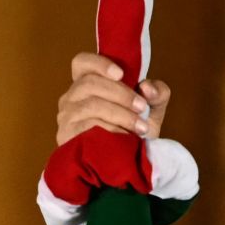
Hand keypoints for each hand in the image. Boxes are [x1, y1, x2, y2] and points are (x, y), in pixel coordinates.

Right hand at [56, 52, 170, 145]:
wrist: (129, 162)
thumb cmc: (136, 130)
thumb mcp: (152, 108)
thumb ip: (157, 92)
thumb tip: (148, 88)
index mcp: (88, 83)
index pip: (82, 62)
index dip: (99, 64)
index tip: (121, 74)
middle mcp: (72, 97)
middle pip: (90, 83)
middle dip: (121, 95)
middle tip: (143, 108)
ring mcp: (66, 117)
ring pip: (91, 106)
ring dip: (121, 115)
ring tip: (141, 127)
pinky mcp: (67, 136)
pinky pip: (88, 127)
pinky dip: (111, 131)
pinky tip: (125, 138)